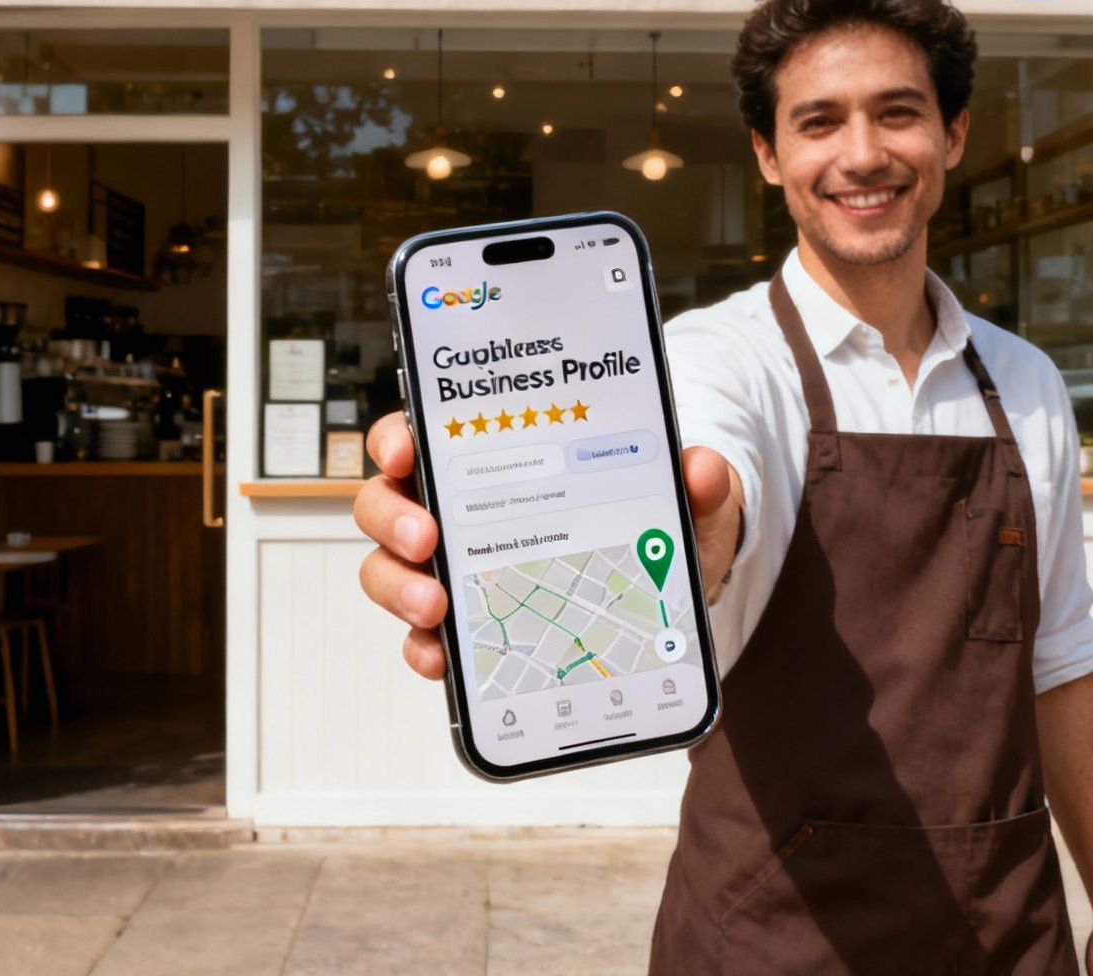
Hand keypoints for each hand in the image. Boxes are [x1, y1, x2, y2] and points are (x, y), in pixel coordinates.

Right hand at [353, 411, 743, 678]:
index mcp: (492, 461)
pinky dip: (425, 648)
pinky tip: (443, 659)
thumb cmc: (651, 532)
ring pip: (391, 570)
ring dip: (399, 587)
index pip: (425, 434)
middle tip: (427, 538)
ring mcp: (453, 571)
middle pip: (389, 502)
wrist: (664, 600)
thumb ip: (696, 484)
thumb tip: (703, 469)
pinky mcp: (466, 628)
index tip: (406, 449)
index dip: (400, 437)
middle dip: (394, 518)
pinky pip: (424, 638)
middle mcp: (457, 511)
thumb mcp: (678, 503)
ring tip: (435, 607)